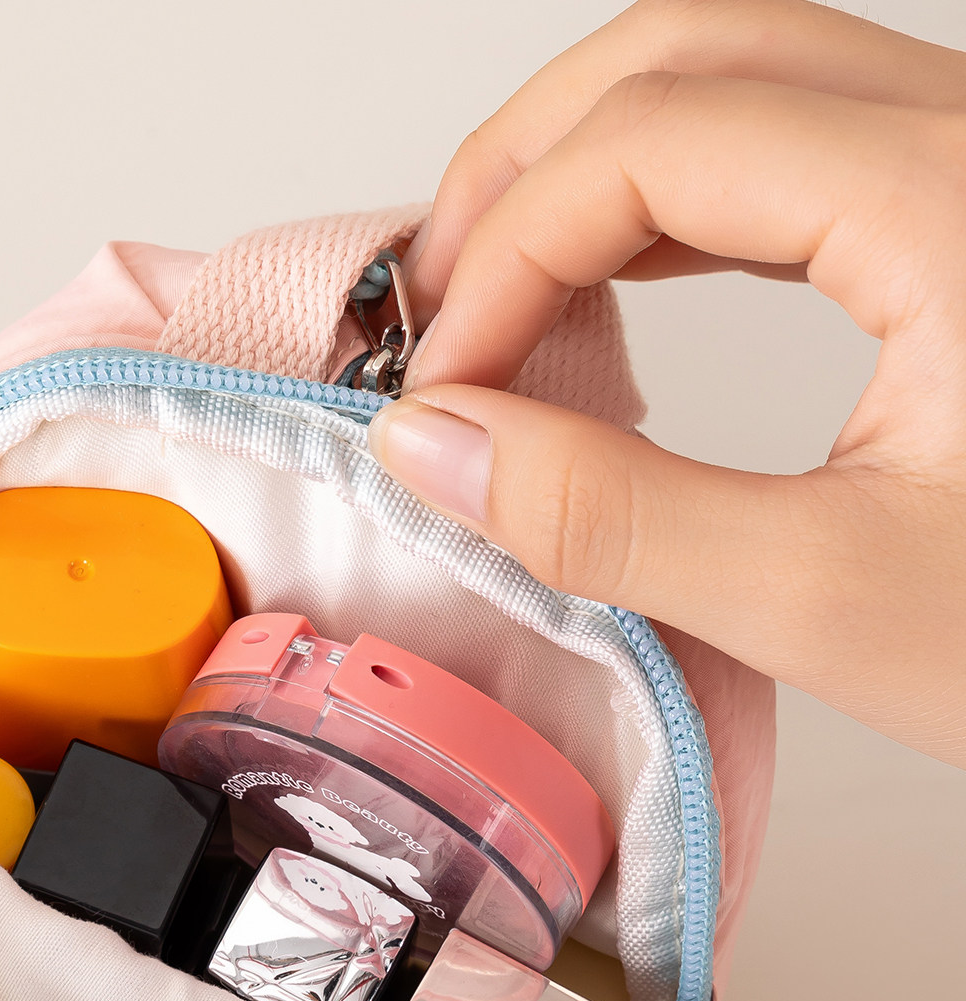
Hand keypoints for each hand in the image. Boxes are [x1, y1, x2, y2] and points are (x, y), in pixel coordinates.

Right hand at [368, 0, 965, 764]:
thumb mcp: (831, 600)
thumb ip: (610, 518)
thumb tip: (437, 448)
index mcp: (953, 206)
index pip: (646, 145)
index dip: (504, 257)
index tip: (443, 393)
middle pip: (676, 53)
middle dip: (518, 170)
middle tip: (434, 306)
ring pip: (725, 80)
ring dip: (578, 173)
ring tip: (492, 296)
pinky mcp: (962, 219)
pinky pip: (779, 146)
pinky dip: (657, 206)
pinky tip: (606, 288)